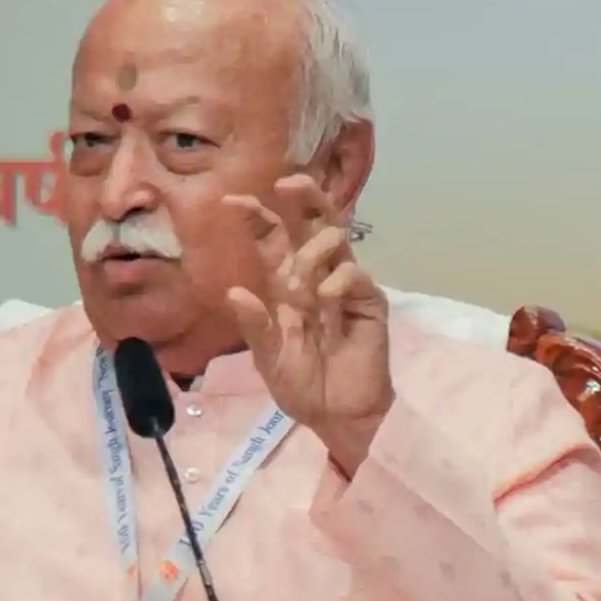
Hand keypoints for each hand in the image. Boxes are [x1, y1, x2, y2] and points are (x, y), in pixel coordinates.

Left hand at [223, 175, 392, 473]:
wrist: (335, 414)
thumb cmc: (302, 383)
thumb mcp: (268, 357)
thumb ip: (255, 325)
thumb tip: (234, 292)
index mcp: (285, 282)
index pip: (271, 238)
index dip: (255, 215)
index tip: (231, 201)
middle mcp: (315, 274)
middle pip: (313, 221)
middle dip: (302, 196)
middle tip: (287, 185)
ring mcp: (344, 285)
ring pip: (336, 239)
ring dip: (312, 254)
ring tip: (300, 290)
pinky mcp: (369, 302)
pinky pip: (354, 275)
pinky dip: (337, 282)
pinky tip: (326, 302)